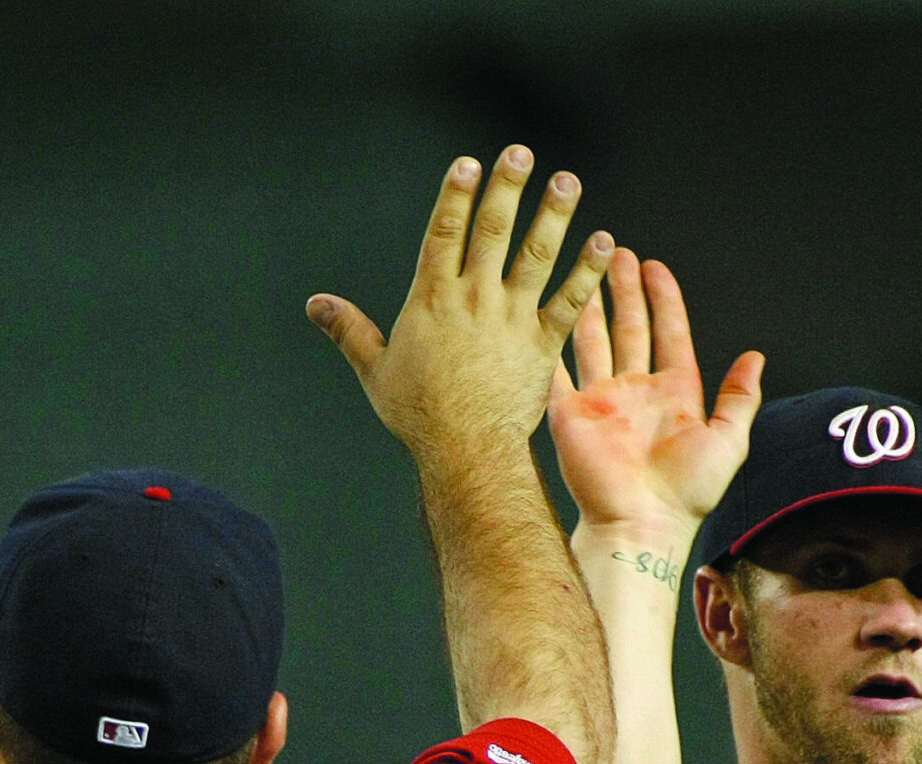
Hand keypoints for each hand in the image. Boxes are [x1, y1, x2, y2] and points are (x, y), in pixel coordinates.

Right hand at [307, 147, 611, 461]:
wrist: (464, 451)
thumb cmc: (418, 415)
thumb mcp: (375, 370)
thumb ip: (349, 330)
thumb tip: (316, 304)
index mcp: (432, 299)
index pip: (444, 233)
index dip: (456, 195)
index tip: (469, 164)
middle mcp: (474, 299)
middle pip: (492, 231)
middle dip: (507, 188)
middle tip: (521, 153)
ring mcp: (511, 319)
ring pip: (536, 256)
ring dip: (554, 216)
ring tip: (568, 181)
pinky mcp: (542, 344)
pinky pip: (569, 301)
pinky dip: (588, 272)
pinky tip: (605, 243)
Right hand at [549, 250, 761, 547]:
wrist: (641, 525)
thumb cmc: (686, 493)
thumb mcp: (728, 440)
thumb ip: (740, 397)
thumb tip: (755, 357)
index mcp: (674, 392)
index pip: (668, 332)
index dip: (663, 297)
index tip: (654, 266)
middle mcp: (635, 392)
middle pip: (629, 327)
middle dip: (622, 290)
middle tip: (615, 253)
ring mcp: (601, 402)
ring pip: (592, 341)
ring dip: (587, 306)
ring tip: (582, 269)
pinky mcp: (570, 415)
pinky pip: (557, 373)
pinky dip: (550, 344)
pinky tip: (544, 314)